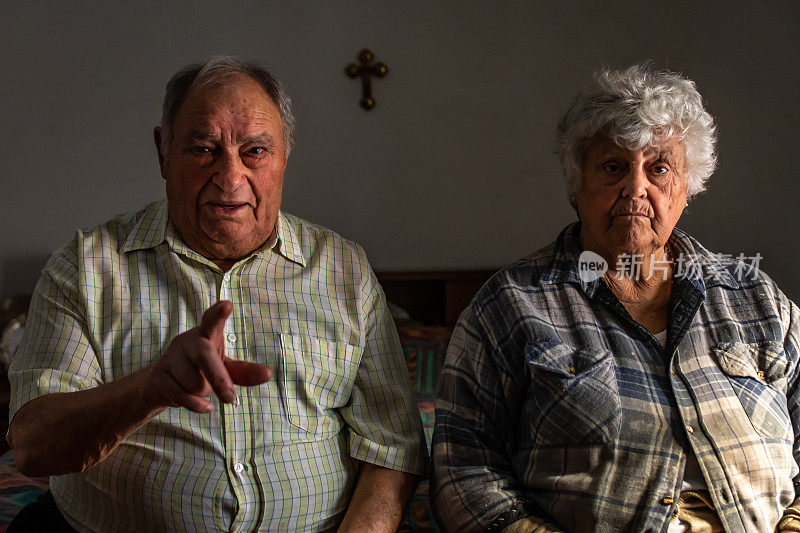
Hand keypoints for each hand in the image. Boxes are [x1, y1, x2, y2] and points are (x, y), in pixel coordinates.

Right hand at [144, 300, 271, 411]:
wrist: (160, 385)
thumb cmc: (199, 369)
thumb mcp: (223, 368)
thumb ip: (243, 371)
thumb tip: (268, 374)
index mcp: (206, 334)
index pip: (211, 320)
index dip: (218, 314)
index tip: (226, 305)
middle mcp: (187, 341)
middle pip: (205, 356)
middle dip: (218, 378)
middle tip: (230, 398)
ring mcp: (171, 358)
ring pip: (195, 383)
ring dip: (203, 393)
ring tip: (196, 387)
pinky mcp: (159, 376)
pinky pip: (181, 394)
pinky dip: (195, 405)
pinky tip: (205, 407)